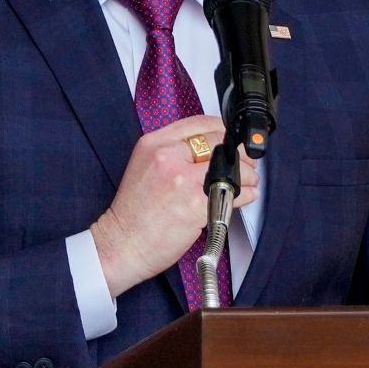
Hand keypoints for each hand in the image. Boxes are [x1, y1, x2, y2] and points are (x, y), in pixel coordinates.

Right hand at [89, 115, 260, 297]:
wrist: (121, 244)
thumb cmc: (134, 212)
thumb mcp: (146, 166)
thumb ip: (173, 152)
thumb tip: (210, 146)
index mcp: (154, 144)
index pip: (198, 123)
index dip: (222, 129)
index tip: (232, 138)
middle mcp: (168, 157)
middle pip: (218, 143)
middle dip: (239, 152)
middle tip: (246, 161)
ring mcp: (182, 180)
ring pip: (231, 167)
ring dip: (247, 174)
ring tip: (247, 181)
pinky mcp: (195, 204)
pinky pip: (234, 193)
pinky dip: (246, 194)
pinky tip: (244, 195)